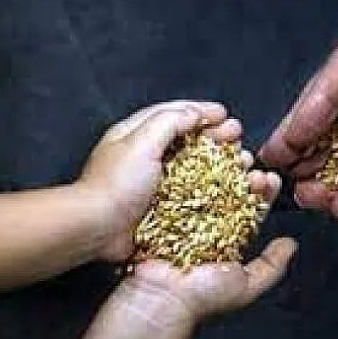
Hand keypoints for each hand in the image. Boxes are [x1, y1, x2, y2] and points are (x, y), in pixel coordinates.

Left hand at [77, 100, 250, 260]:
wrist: (97, 228)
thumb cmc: (116, 184)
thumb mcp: (141, 141)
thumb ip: (169, 121)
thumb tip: (195, 113)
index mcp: (136, 134)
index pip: (172, 113)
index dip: (200, 110)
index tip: (224, 113)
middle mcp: (146, 156)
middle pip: (187, 138)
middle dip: (215, 134)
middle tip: (237, 135)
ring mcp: (155, 183)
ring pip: (194, 165)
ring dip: (219, 161)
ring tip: (240, 161)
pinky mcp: (162, 206)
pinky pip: (192, 192)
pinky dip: (213, 187)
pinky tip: (228, 188)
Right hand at [121, 150, 292, 318]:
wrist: (161, 296)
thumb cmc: (202, 298)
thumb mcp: (247, 286)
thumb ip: (272, 267)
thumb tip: (290, 246)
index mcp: (228, 240)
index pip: (250, 210)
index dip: (262, 194)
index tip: (270, 180)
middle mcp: (207, 225)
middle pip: (231, 193)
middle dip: (245, 177)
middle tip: (254, 168)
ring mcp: (184, 215)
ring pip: (208, 185)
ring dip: (223, 170)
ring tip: (235, 161)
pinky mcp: (162, 208)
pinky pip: (179, 185)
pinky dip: (192, 171)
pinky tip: (204, 159)